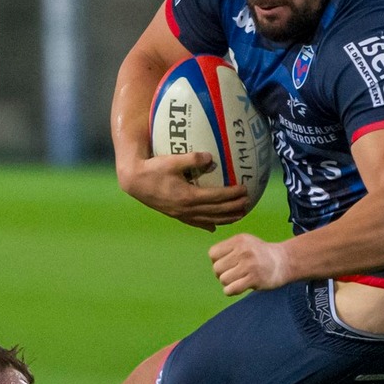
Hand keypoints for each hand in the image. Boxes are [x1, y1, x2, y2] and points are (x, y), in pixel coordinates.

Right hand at [118, 151, 250, 230]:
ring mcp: (181, 214)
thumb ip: (191, 159)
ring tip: (239, 215)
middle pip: (215, 211)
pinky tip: (214, 227)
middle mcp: (186, 209)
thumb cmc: (153, 168)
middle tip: (248, 203)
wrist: (134, 182)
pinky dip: (207, 224)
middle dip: (233, 208)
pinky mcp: (175, 215)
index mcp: (187, 196)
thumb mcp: (171, 161)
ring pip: (208, 220)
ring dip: (225, 218)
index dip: (231, 195)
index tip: (245, 190)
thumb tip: (210, 157)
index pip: (215, 197)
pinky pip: (195, 222)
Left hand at [208, 232, 290, 295]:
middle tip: (234, 273)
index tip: (227, 264)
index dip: (217, 261)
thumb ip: (228, 249)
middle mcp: (243, 250)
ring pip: (223, 280)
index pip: (213, 253)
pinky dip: (231, 291)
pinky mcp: (254, 278)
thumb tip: (213, 263)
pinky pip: (231, 289)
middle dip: (222, 274)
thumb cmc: (259, 254)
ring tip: (239, 279)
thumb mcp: (245, 243)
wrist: (284, 261)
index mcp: (239, 240)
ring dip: (228, 283)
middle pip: (216, 268)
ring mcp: (249, 265)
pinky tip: (239, 287)